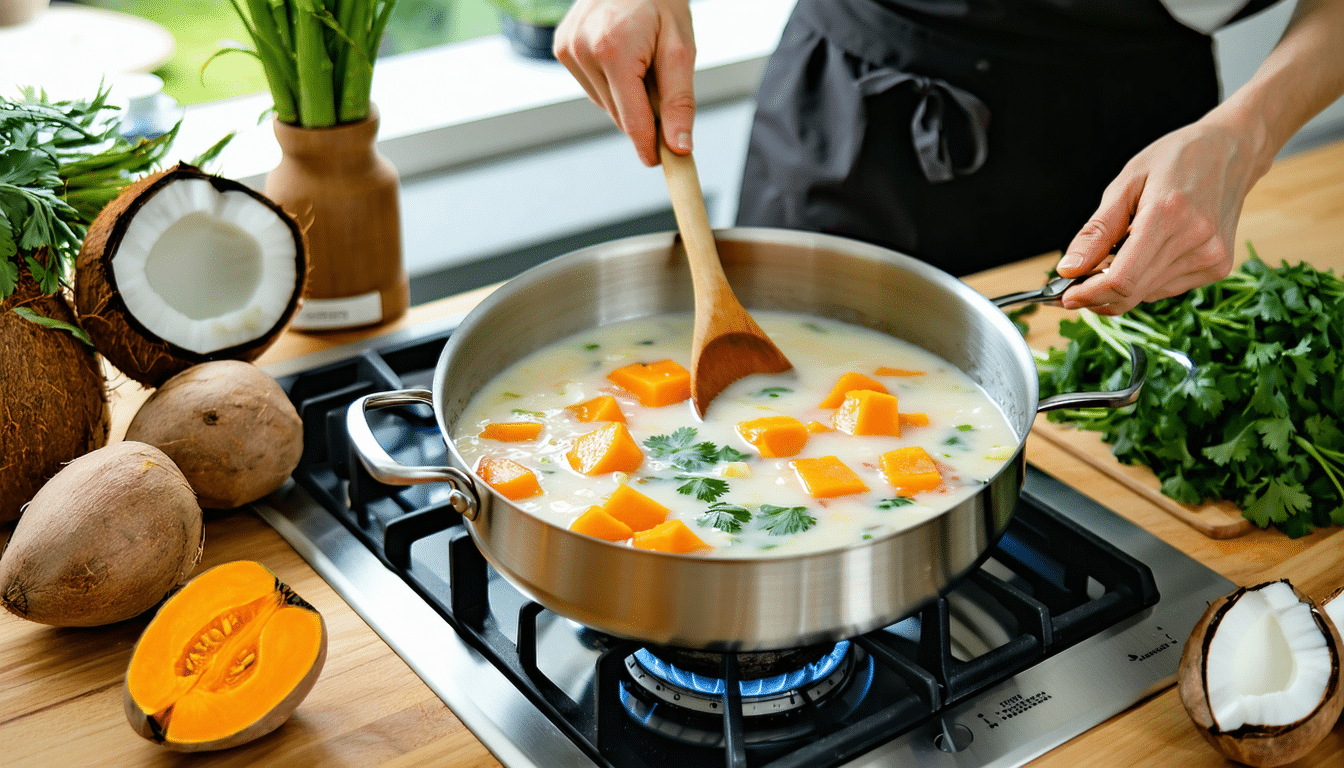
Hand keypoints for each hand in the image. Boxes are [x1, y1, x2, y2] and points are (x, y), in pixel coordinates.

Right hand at [553, 0, 696, 166]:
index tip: (662, 162)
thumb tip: (679, 147)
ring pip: (605, 104)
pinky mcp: (561, 49)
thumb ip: (679, 101)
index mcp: (613, 50)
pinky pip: (592, 87)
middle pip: (619, 114)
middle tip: (660, 84)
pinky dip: (611, 83)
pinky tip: (621, 57)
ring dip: (627, 97)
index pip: (632, 119)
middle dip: (644, 113)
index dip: (649, 146)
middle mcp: (583, 50)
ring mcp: (567, 49)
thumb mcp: (681, 48)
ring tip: (641, 61)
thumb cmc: (661, 0)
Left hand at [1054, 119, 1269, 314]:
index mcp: (1168, 216)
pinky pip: (1166, 289)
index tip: (1065, 296)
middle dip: (1096, 295)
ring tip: (1115, 256)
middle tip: (1073, 286)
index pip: (1121, 279)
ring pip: (1146, 295)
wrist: (1232, 150)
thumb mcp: (1125, 183)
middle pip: (1132, 293)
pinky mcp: (1219, 267)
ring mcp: (1211, 257)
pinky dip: (1145, 280)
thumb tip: (1068, 269)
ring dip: (1121, 286)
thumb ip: (1096, 231)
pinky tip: (1146, 254)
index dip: (1088, 295)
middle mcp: (1196, 242)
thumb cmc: (1176, 160)